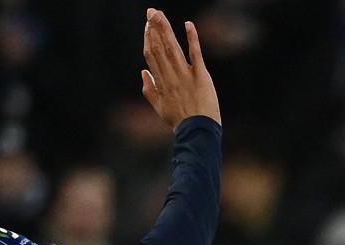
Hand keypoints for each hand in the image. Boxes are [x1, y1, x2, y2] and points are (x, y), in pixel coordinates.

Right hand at [142, 8, 220, 129]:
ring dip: (166, 30)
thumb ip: (149, 90)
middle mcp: (171, 77)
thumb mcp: (159, 109)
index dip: (148, 39)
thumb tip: (143, 72)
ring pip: (173, 48)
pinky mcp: (201, 76)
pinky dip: (192, 39)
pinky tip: (188, 24)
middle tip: (151, 12)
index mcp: (161, 83)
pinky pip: (195, 54)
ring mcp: (186, 76)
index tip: (147, 26)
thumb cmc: (179, 121)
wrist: (197, 132)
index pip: (151, 56)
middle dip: (154, 29)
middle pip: (160, 48)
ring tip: (160, 15)